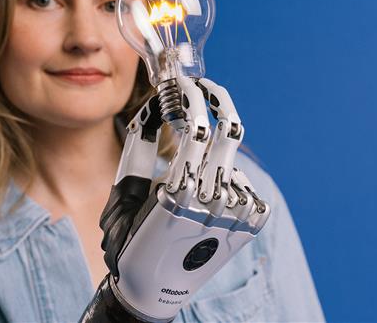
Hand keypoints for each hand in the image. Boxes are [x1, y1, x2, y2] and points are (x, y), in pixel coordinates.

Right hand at [80, 76, 270, 322]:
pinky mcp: (252, 224)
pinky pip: (243, 182)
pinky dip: (225, 180)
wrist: (156, 294)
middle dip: (216, 100)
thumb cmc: (132, 242)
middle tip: (204, 87)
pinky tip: (210, 197)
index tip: (183, 82)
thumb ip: (139, 151)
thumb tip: (156, 107)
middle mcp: (213, 204)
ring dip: (212, 158)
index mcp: (179, 195)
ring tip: (194, 180)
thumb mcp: (124, 197)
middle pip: (228, 133)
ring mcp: (237, 215)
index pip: (197, 131)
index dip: (190, 97)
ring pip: (231, 160)